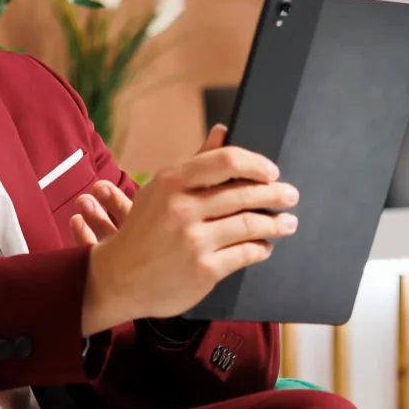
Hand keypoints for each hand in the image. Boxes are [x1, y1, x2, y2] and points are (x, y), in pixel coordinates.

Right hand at [79, 126, 298, 335]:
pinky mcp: (203, 270)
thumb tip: (223, 130)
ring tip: (288, 223)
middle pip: (244, 193)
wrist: (118, 278)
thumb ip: (197, 161)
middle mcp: (182, 209)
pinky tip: (264, 246)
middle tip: (290, 195)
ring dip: (275, 223)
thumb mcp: (161, 190)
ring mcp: (193, 241)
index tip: (271, 172)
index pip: (227, 161)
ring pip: (250, 225)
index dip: (257, 165)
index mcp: (172, 182)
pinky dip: (261, 248)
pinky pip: (245, 254)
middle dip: (275, 194)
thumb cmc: (145, 229)